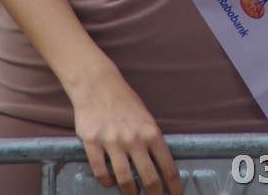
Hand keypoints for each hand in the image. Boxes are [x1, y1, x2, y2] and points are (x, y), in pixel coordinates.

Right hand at [70, 61, 181, 194]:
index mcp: (150, 131)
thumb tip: (159, 164)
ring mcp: (112, 141)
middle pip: (149, 178)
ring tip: (133, 193)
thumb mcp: (145, 117)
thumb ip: (151, 139)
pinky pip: (101, 172)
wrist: (97, 84)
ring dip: (130, 191)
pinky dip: (106, 182)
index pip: (167, 166)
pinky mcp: (93, 143)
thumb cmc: (123, 100)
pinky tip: (109, 181)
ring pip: (125, 180)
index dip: (174, 187)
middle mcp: (134, 138)